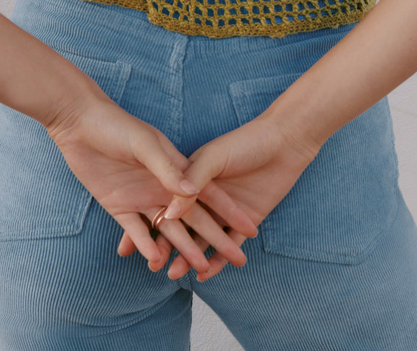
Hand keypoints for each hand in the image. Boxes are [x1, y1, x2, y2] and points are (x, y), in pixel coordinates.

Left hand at [46, 91, 258, 275]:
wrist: (80, 123)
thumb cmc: (117, 126)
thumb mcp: (145, 144)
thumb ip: (167, 168)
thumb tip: (192, 192)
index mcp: (176, 167)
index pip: (209, 195)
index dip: (230, 211)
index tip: (251, 227)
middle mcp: (162, 185)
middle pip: (195, 218)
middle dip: (216, 239)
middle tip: (239, 260)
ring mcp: (141, 197)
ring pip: (168, 230)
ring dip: (183, 249)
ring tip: (199, 272)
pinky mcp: (118, 205)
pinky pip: (136, 231)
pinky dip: (147, 246)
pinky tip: (158, 261)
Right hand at [116, 111, 319, 280]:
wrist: (286, 141)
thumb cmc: (246, 142)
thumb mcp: (214, 157)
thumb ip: (191, 182)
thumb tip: (168, 214)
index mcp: (194, 177)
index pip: (167, 206)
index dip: (150, 224)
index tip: (130, 244)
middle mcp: (208, 196)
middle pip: (183, 226)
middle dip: (167, 246)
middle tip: (153, 266)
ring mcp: (227, 211)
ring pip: (203, 239)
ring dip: (189, 257)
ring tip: (175, 275)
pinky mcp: (246, 222)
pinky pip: (229, 245)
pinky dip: (217, 260)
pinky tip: (206, 274)